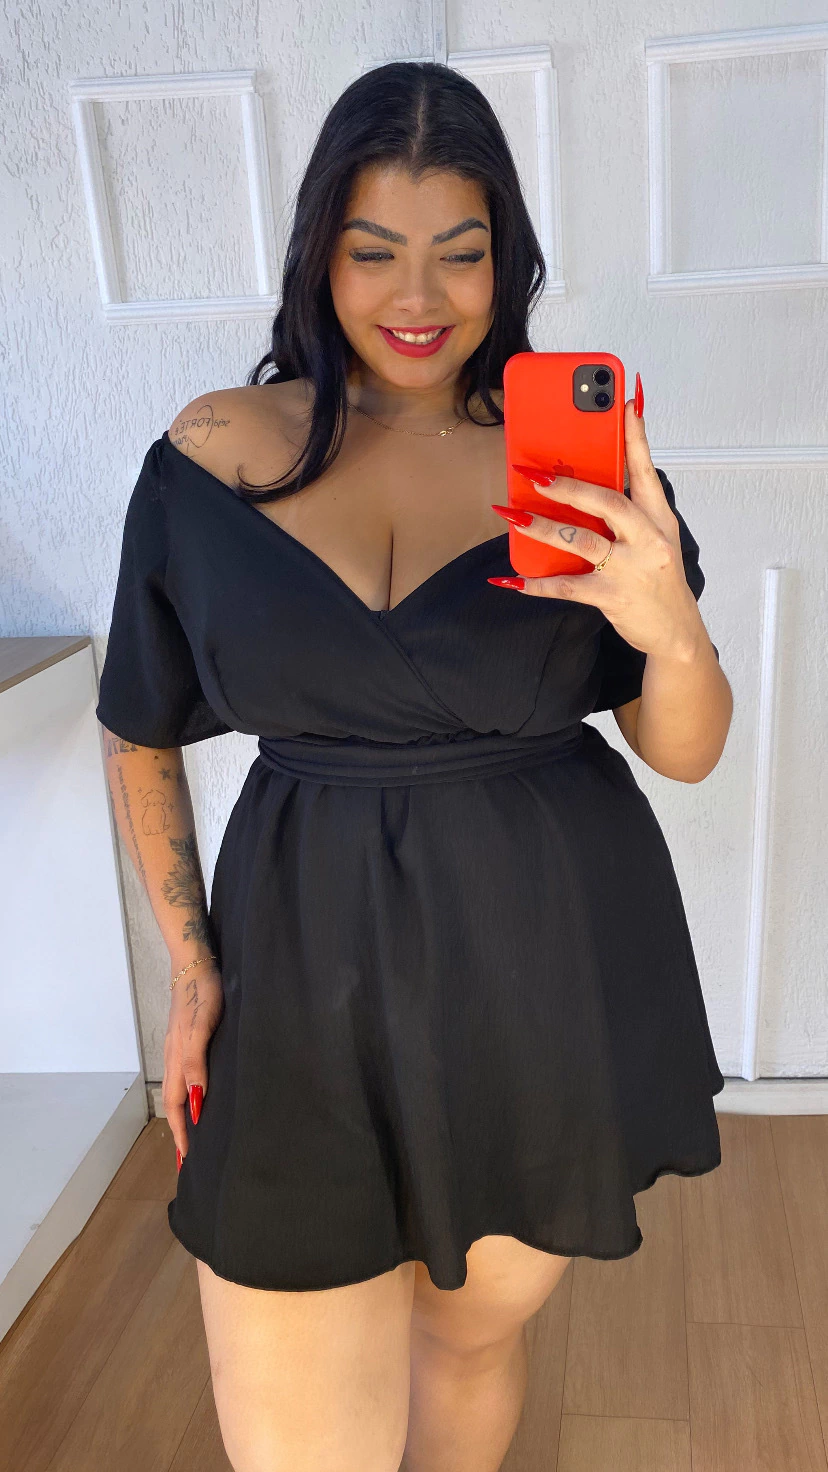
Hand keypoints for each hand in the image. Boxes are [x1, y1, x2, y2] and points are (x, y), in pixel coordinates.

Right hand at [163, 958, 223, 1167]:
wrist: (195, 964)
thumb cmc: (203, 993)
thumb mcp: (202, 1026)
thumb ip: (196, 1061)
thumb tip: (197, 1099)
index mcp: (177, 1059)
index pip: (178, 1104)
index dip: (182, 1131)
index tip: (186, 1157)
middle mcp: (175, 1057)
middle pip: (175, 1102)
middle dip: (180, 1131)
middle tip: (186, 1158)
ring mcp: (180, 1049)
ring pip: (179, 1090)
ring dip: (184, 1115)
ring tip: (191, 1134)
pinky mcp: (187, 1040)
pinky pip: (185, 1076)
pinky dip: (189, 1095)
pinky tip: (199, 1095)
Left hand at [490, 394, 705, 661]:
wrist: (676, 632)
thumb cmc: (658, 577)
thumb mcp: (656, 536)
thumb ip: (630, 506)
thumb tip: (594, 476)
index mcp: (658, 518)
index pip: (646, 470)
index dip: (636, 436)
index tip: (625, 403)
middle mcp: (647, 539)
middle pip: (607, 502)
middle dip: (568, 486)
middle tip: (534, 475)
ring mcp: (630, 569)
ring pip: (580, 541)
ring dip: (541, 528)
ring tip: (512, 517)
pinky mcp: (612, 597)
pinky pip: (567, 586)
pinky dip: (536, 583)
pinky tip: (511, 579)